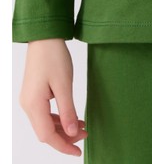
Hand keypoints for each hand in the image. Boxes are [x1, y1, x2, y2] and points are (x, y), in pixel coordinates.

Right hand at [19, 38, 87, 156]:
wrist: (45, 37)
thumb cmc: (54, 57)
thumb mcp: (64, 84)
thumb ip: (67, 110)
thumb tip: (72, 132)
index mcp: (33, 104)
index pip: (47, 135)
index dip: (63, 146)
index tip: (78, 151)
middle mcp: (28, 105)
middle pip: (45, 132)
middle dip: (65, 137)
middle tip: (86, 135)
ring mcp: (29, 100)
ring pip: (45, 123)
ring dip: (63, 128)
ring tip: (82, 126)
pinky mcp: (34, 94)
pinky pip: (45, 113)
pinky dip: (58, 118)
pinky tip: (71, 117)